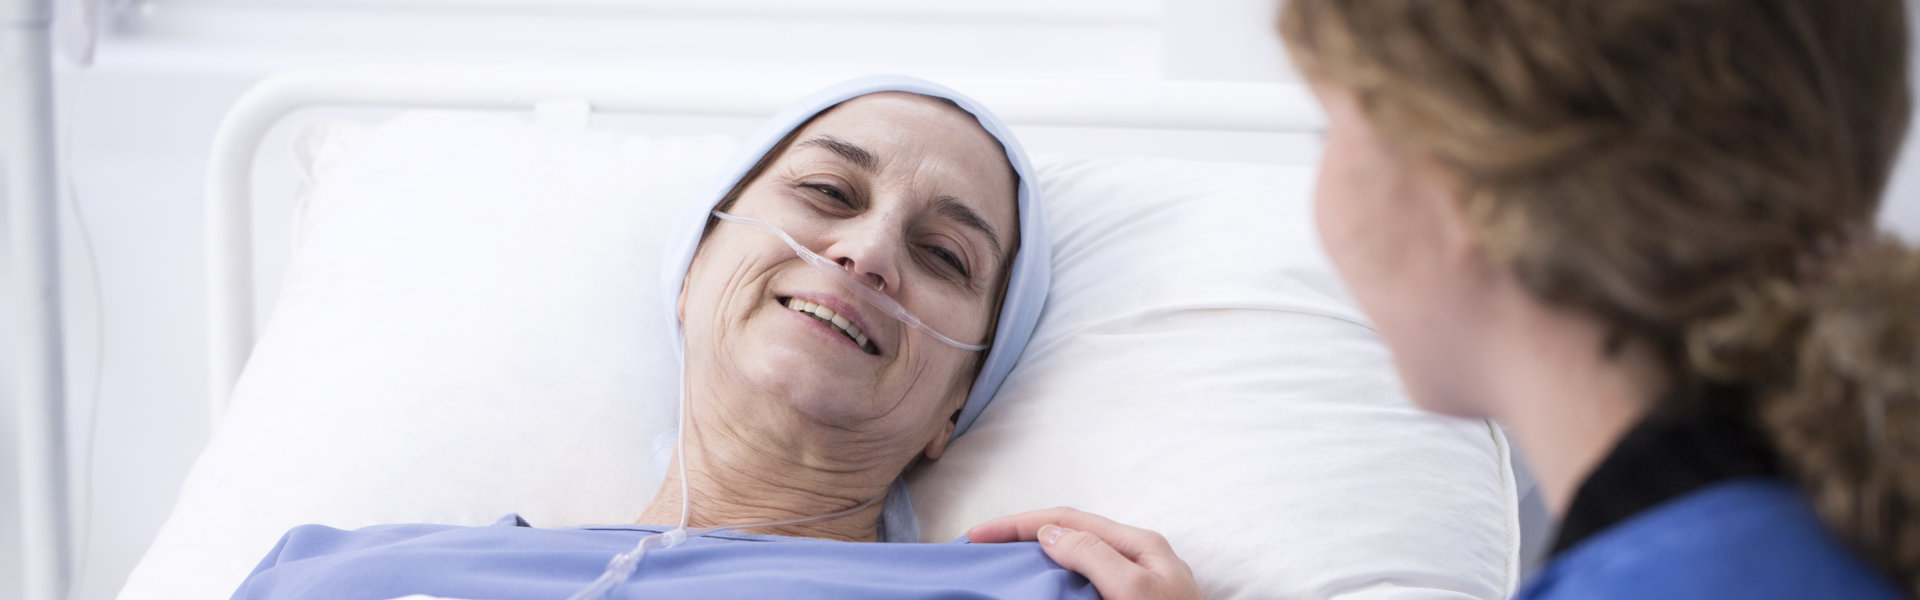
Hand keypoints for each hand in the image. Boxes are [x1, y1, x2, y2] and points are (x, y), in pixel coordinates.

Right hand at [969, 507, 1201, 599]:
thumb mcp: (1135, 590)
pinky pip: (1084, 585)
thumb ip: (1095, 556)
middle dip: (1022, 535)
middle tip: (981, 546)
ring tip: (1002, 565)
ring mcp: (1134, 583)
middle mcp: (1136, 559)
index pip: (1067, 520)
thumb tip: (1049, 534)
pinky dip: (1055, 583)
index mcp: (1139, 545)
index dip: (1018, 523)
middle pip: (1069, 534)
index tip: (977, 535)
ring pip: (1075, 560)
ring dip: (1036, 559)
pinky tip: (1040, 591)